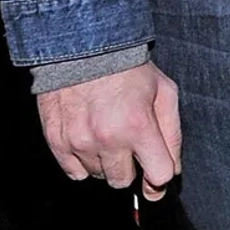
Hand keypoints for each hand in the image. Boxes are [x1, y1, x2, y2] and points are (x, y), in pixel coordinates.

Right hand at [39, 62, 182, 195]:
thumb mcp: (164, 92)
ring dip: (105, 162)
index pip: (159, 175)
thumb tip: (173, 170)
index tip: (155, 169)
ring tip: (106, 133)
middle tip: (127, 143)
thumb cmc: (126, 68)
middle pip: (124, 181)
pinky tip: (88, 140)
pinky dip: (82, 162)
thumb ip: (172, 134)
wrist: (81, 48)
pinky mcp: (57, 141)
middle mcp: (108, 138)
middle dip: (130, 167)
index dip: (160, 176)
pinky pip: (74, 173)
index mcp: (138, 127)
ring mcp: (80, 142)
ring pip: (99, 176)